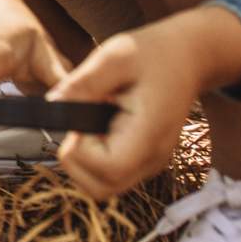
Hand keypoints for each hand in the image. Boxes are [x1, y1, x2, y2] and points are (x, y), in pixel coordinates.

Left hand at [50, 16, 207, 198]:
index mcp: (150, 133)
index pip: (107, 168)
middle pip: (101, 188)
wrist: (188, 57)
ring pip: (103, 186)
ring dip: (83, 161)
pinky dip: (94, 159)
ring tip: (89, 122)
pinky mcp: (144, 160)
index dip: (81, 149)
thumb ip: (83, 83)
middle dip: (76, 159)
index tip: (78, 118)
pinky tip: (99, 126)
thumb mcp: (115, 57)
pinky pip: (111, 174)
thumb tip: (52, 104)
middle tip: (80, 121)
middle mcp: (152, 157)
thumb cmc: (153, 53)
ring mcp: (150, 163)